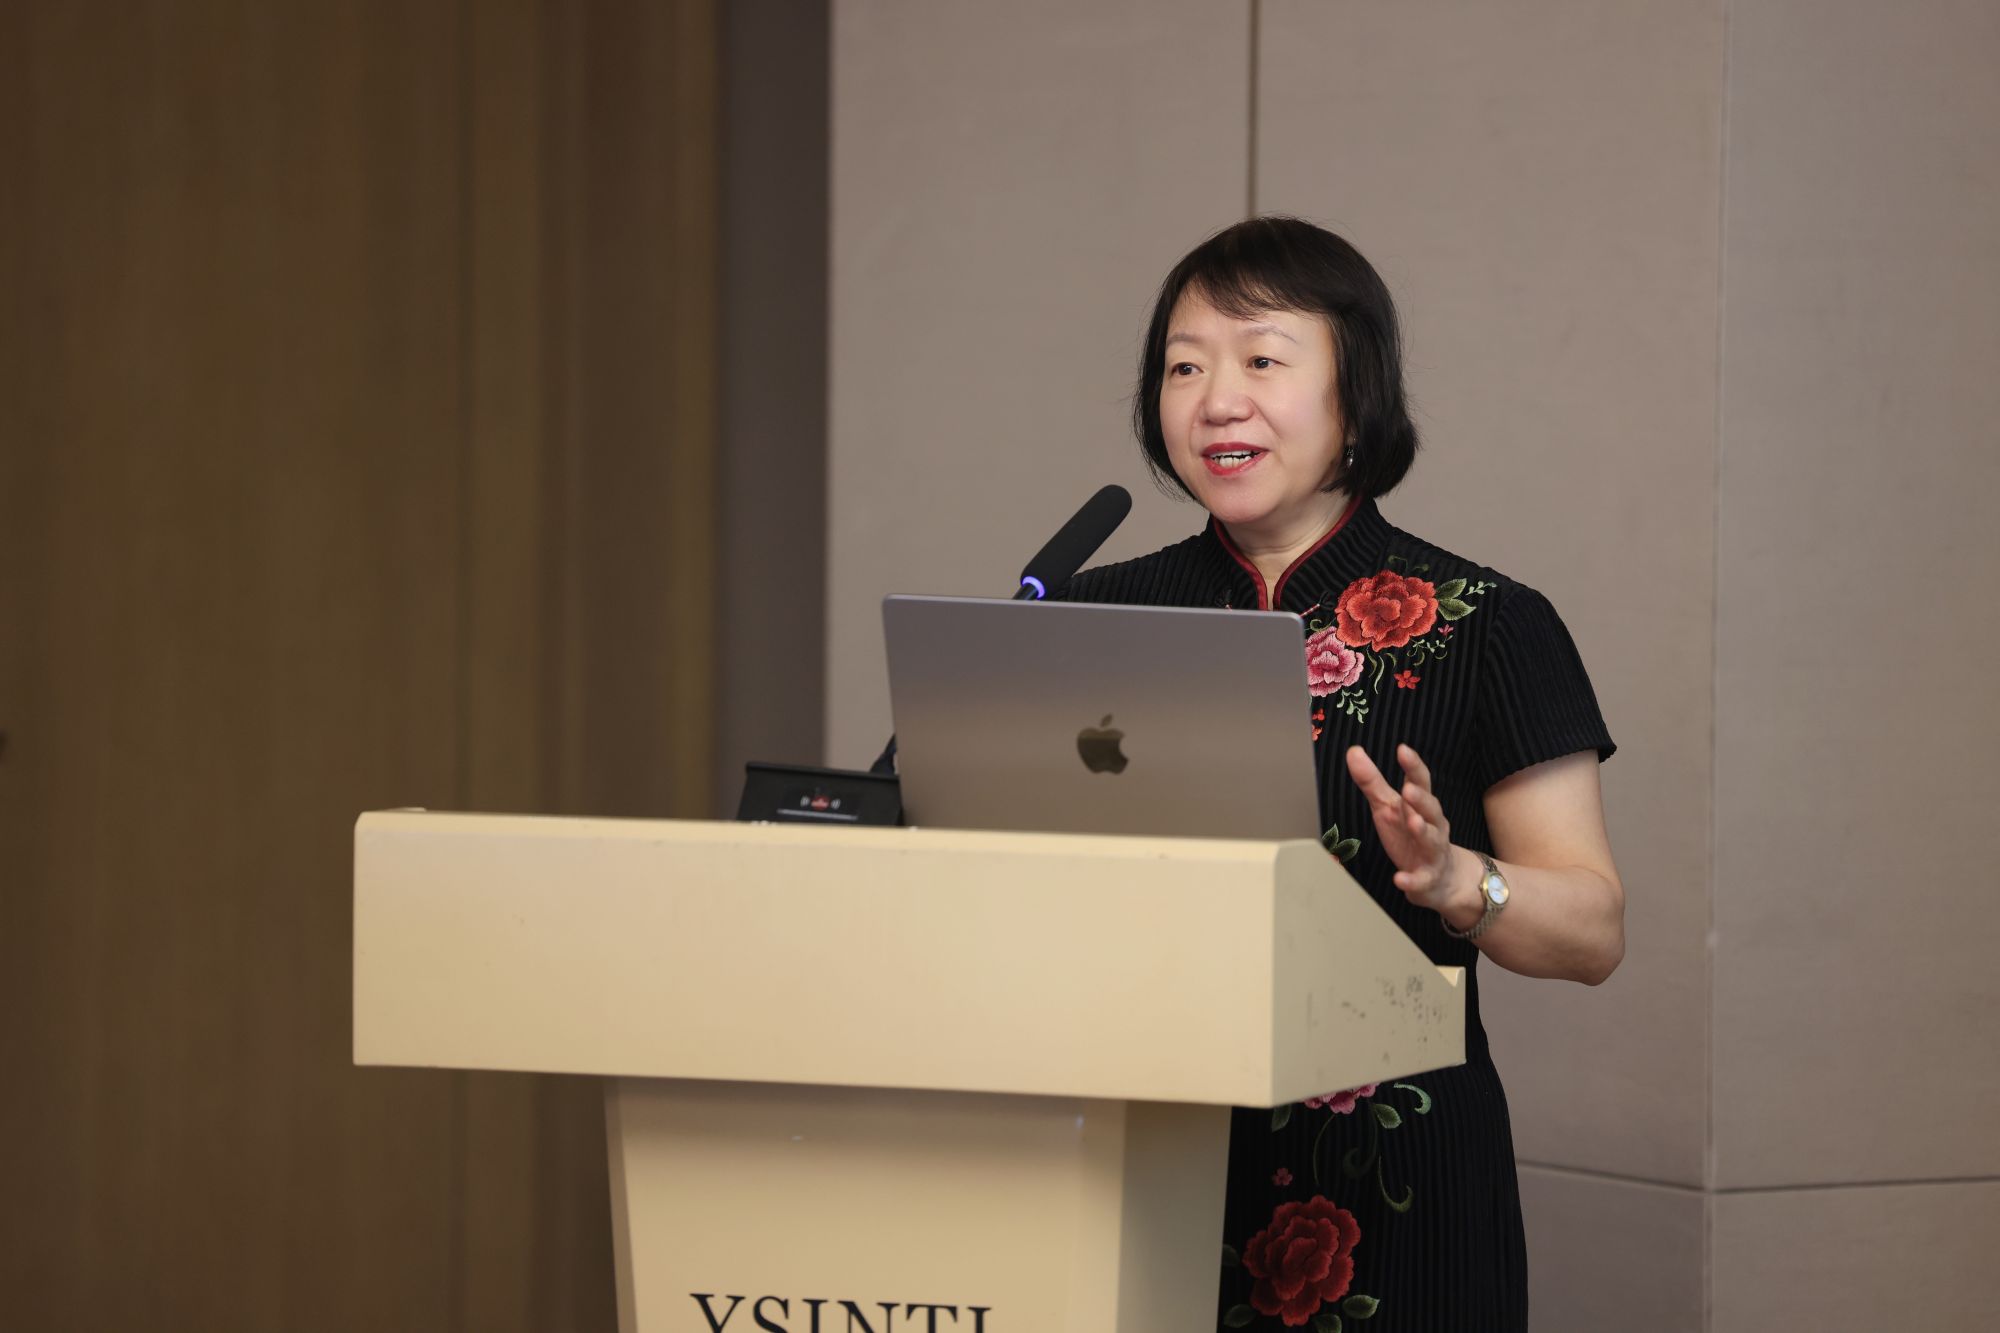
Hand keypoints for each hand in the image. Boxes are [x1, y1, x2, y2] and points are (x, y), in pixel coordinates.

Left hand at [1344, 743, 1474, 919]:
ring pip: (1431, 839)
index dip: (1413, 766)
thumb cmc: (1410, 834)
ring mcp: (1432, 852)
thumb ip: (1372, 781)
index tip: (1403, 750)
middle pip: (1431, 809)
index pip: (1420, 781)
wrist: (1440, 877)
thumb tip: (1353, 751)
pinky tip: (1399, 879)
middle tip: (1408, 789)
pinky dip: (1411, 880)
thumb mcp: (1389, 806)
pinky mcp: (1427, 878)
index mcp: (1421, 806)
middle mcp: (1432, 825)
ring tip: (1413, 822)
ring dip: (1422, 831)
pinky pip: (1421, 879)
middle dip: (1421, 798)